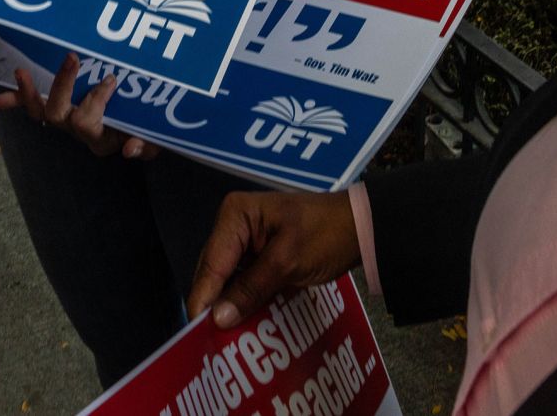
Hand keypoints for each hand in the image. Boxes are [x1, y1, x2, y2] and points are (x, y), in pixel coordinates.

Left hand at [0, 53, 160, 159]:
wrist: (142, 127)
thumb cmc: (151, 131)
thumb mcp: (156, 140)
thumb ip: (147, 146)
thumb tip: (130, 149)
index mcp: (100, 139)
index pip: (87, 122)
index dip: (95, 100)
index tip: (112, 79)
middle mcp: (78, 131)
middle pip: (59, 115)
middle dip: (63, 85)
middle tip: (73, 58)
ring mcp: (65, 121)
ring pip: (41, 112)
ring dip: (29, 93)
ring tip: (20, 71)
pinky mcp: (57, 108)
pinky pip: (33, 107)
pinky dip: (18, 100)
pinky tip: (0, 99)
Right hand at [187, 190, 360, 329]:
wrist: (361, 229)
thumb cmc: (326, 234)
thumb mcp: (288, 261)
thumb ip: (251, 288)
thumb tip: (218, 319)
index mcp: (235, 215)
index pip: (213, 261)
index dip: (203, 297)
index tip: (196, 330)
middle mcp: (233, 225)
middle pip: (213, 271)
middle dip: (212, 304)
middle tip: (207, 341)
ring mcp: (245, 241)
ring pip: (226, 280)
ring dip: (226, 306)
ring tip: (220, 340)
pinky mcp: (257, 257)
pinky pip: (243, 282)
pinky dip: (243, 302)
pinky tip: (240, 326)